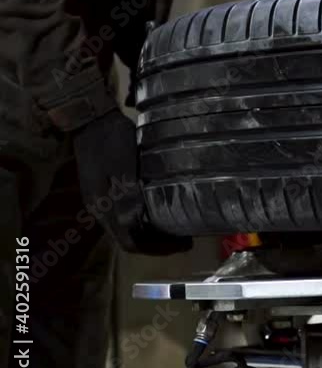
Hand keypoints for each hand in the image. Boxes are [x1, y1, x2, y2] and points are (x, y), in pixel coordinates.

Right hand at [73, 109, 191, 254]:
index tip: (183, 245)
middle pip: (130, 238)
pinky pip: (127, 214)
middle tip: (186, 237)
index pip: (129, 244)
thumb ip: (127, 193)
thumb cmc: (109, 139)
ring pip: (128, 227)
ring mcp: (102, 200)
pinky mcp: (106, 190)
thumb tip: (135, 222)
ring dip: (152, 232)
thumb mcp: (122, 164)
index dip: (157, 250)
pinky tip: (162, 209)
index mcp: (103, 209)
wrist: (91, 117)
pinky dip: (146, 218)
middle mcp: (100, 210)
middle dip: (158, 243)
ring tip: (178, 225)